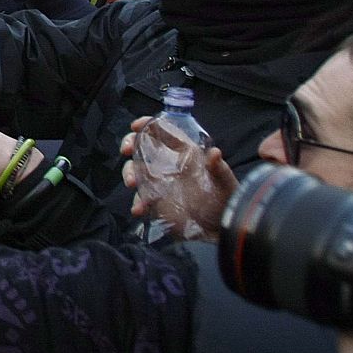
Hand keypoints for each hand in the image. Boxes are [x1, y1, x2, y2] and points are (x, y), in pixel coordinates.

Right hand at [119, 116, 236, 239]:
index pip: (163, 131)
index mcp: (185, 153)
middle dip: (130, 143)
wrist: (222, 227)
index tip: (135, 126)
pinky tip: (139, 209)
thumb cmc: (226, 199)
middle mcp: (169, 164)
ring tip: (132, 183)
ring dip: (130, 173)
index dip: (147, 125)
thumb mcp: (225, 182)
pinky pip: (141, 198)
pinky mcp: (157, 201)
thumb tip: (215, 152)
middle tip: (126, 150)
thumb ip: (218, 168)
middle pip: (142, 147)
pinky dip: (137, 202)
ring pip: (136, 170)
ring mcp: (161, 182)